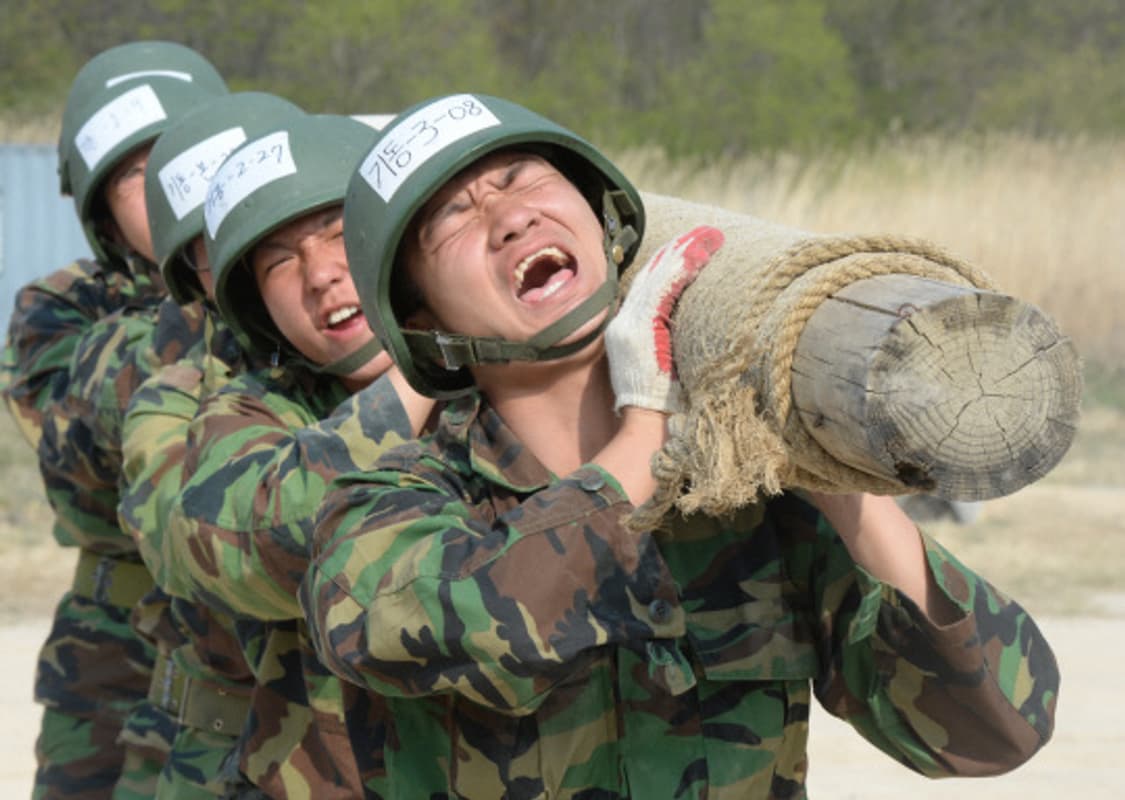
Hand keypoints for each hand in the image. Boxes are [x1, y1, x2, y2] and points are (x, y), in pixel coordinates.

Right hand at [605, 226, 723, 412]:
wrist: (649, 425)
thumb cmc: (662, 405)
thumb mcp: (658, 367)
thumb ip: (662, 343)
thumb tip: (680, 328)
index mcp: (626, 332)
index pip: (645, 288)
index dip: (665, 265)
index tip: (685, 247)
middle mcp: (625, 324)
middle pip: (650, 277)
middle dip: (675, 252)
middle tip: (700, 233)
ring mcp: (631, 326)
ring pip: (657, 279)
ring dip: (682, 256)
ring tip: (705, 238)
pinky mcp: (641, 329)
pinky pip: (661, 291)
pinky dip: (679, 271)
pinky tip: (697, 256)